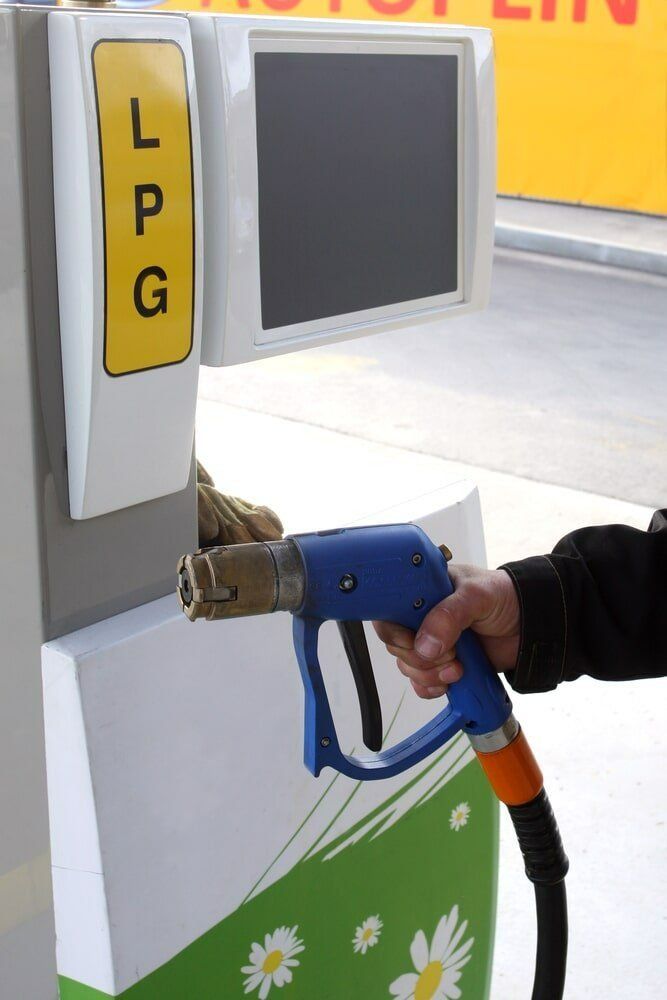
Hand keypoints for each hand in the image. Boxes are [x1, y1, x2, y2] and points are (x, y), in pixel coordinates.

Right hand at [373, 565, 519, 699]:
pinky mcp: (443, 665)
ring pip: (407, 665)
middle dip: (418, 656)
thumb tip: (424, 646)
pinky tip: (449, 683)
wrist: (533, 626)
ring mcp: (432, 643)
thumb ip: (449, 616)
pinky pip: (421, 683)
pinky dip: (430, 687)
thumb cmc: (504, 597)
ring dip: (428, 674)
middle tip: (449, 654)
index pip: (390, 609)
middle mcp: (422, 616)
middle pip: (395, 643)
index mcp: (423, 590)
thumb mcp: (476, 595)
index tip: (409, 641)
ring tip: (458, 668)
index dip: (393, 629)